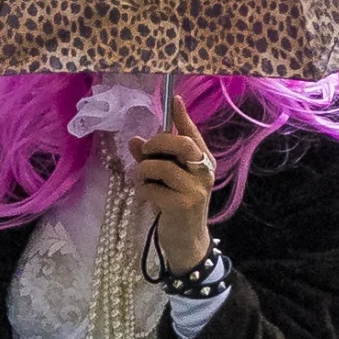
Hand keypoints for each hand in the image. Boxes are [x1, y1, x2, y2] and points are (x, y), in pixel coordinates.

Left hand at [130, 91, 216, 271]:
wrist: (187, 240)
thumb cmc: (176, 205)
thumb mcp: (166, 179)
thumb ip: (153, 159)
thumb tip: (134, 140)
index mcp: (203, 162)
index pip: (193, 134)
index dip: (183, 116)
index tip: (174, 98)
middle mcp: (204, 172)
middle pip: (181, 144)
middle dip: (157, 144)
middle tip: (145, 153)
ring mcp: (195, 189)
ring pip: (161, 166)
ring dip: (143, 171)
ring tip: (142, 180)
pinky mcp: (183, 205)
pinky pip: (152, 187)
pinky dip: (143, 190)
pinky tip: (146, 197)